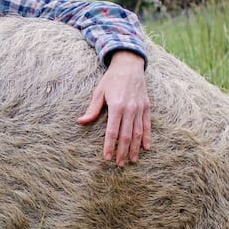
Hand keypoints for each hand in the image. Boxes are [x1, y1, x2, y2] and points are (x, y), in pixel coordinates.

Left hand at [78, 50, 150, 164]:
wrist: (129, 65)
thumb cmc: (111, 79)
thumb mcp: (99, 92)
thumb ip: (92, 109)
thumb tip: (81, 122)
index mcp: (117, 106)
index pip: (112, 132)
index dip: (109, 146)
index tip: (107, 158)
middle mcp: (130, 109)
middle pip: (126, 135)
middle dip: (122, 151)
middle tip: (118, 164)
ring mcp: (140, 108)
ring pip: (138, 133)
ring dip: (135, 148)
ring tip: (131, 160)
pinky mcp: (147, 107)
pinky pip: (147, 125)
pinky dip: (147, 137)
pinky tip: (146, 147)